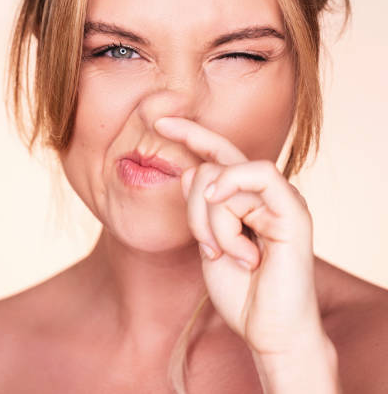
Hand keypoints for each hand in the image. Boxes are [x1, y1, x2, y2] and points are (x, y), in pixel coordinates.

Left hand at [154, 116, 324, 356]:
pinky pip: (258, 174)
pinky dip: (233, 193)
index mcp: (245, 198)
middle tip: (210, 251)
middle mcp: (263, 192)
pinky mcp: (293, 209)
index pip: (217, 154)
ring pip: (221, 176)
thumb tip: (193, 169)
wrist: (269, 331)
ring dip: (212, 223)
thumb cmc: (241, 292)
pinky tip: (228, 220)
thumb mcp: (208, 242)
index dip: (190, 133)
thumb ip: (201, 207)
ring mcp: (279, 197)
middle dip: (194, 209)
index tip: (159, 121)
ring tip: (231, 256)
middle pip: (210, 166)